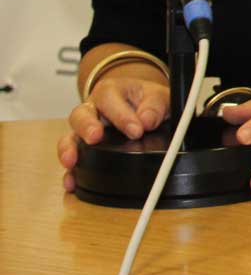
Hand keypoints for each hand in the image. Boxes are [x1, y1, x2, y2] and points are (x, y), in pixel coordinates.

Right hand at [57, 69, 170, 192]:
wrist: (143, 107)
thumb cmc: (147, 100)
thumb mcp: (158, 96)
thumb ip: (155, 106)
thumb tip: (147, 121)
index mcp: (110, 92)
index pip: (109, 99)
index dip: (121, 115)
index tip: (136, 131)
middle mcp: (92, 109)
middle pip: (80, 115)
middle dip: (86, 126)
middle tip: (95, 137)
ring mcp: (84, 130)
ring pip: (70, 137)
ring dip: (69, 149)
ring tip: (72, 161)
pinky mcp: (83, 149)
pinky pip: (73, 160)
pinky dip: (71, 172)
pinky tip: (72, 182)